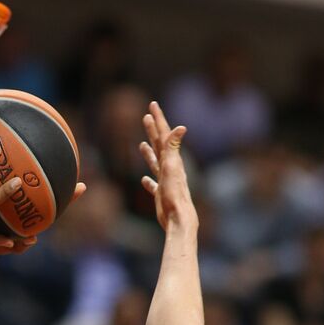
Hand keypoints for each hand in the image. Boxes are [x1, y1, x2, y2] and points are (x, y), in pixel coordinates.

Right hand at [139, 101, 196, 230]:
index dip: (158, 120)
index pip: (163, 135)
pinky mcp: (162, 195)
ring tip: (142, 144)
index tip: (152, 106)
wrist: (178, 219)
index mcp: (172, 159)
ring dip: (149, 152)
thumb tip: (181, 127)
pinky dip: (149, 180)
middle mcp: (170, 168)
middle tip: (146, 116)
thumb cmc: (175, 194)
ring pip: (155, 163)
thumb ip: (174, 147)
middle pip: (159, 145)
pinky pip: (154, 185)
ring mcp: (166, 182)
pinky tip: (144, 180)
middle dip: (153, 130)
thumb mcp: (172, 168)